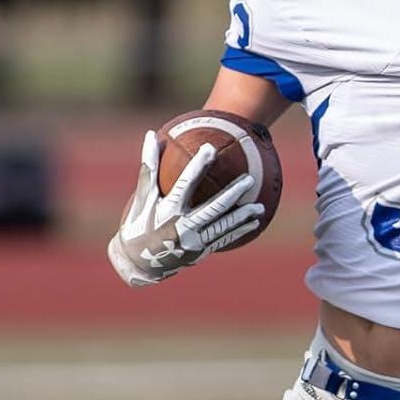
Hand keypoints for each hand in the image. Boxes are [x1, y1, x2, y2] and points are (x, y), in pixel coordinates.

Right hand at [106, 130, 264, 286]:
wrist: (140, 264)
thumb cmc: (139, 225)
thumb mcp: (143, 198)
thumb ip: (149, 168)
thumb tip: (152, 135)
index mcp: (167, 210)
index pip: (185, 184)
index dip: (198, 166)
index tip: (210, 149)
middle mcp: (182, 226)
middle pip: (213, 207)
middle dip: (233, 193)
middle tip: (249, 179)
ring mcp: (194, 241)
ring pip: (223, 226)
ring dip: (243, 216)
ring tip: (260, 206)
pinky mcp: (201, 251)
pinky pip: (224, 238)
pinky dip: (240, 230)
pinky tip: (254, 222)